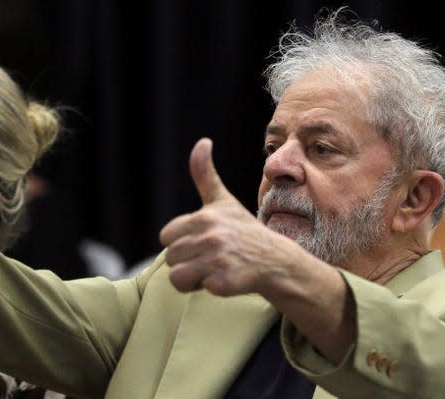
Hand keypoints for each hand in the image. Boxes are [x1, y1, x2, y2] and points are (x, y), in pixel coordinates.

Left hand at [160, 138, 307, 296]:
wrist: (277, 261)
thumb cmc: (245, 231)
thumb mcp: (223, 201)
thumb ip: (205, 174)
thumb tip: (202, 141)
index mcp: (204, 217)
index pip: (166, 237)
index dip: (183, 242)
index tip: (203, 241)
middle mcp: (211, 236)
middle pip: (170, 258)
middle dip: (187, 262)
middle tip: (212, 258)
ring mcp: (219, 260)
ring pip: (177, 278)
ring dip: (194, 279)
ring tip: (215, 270)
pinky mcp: (226, 281)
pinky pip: (199, 290)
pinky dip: (211, 288)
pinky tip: (228, 279)